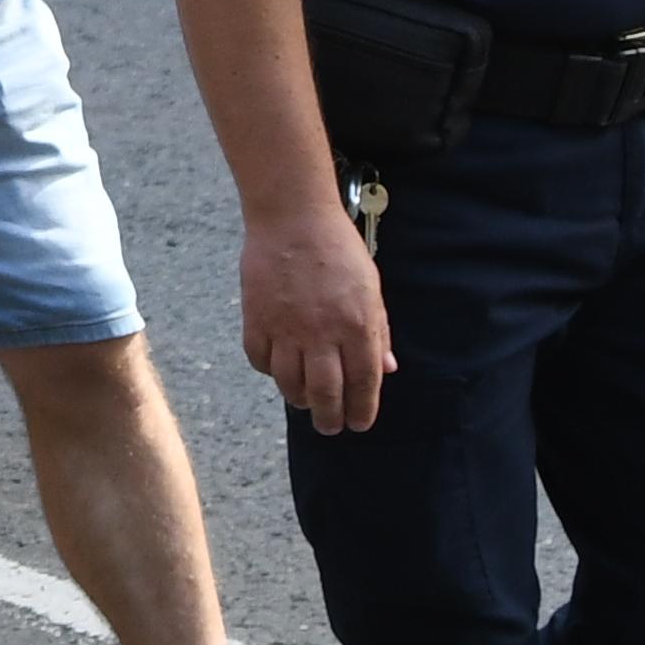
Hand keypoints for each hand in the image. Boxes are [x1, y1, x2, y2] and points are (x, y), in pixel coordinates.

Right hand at [242, 194, 394, 433]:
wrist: (293, 217)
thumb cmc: (338, 249)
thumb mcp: (371, 288)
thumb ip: (378, 331)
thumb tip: (387, 369)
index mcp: (358, 326)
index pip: (364, 383)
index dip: (363, 410)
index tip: (359, 423)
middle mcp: (323, 333)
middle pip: (326, 394)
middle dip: (330, 418)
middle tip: (330, 427)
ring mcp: (286, 328)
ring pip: (290, 384)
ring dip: (299, 400)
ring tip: (305, 403)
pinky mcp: (257, 319)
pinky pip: (261, 360)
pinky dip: (269, 372)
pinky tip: (278, 370)